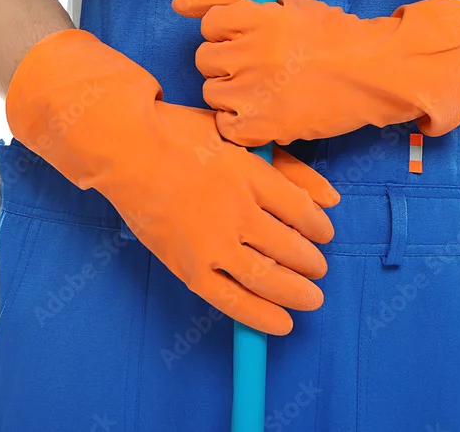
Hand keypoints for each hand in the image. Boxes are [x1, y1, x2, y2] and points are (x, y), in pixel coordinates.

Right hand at [6, 29, 339, 335]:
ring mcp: (211, 242)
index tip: (324, 233)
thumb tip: (332, 199)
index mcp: (252, 175)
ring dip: (297, 291)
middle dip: (312, 263)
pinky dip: (261, 315)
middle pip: (290, 247)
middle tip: (319, 268)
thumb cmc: (182, 136)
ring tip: (312, 296)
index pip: (302, 212)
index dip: (319, 228)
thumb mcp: (240, 139)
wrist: (126, 151)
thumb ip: (288, 168)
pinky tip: (283, 323)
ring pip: (267, 278)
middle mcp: (236, 211)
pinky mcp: (188, 267)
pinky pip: (231, 300)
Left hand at [172, 0, 459, 145]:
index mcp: (256, 17)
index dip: (229, 33)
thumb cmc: (333, 34)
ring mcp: (253, 91)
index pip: (210, 25)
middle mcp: (249, 52)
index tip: (250, 40)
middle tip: (260, 66)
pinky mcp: (261, 126)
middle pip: (205, 59)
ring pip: (212, 92)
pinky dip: (241, 124)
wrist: (373, 73)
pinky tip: (266, 112)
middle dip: (228, 62)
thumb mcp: (287, 1)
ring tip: (265, 90)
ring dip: (232, 93)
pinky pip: (225, 126)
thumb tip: (179, 5)